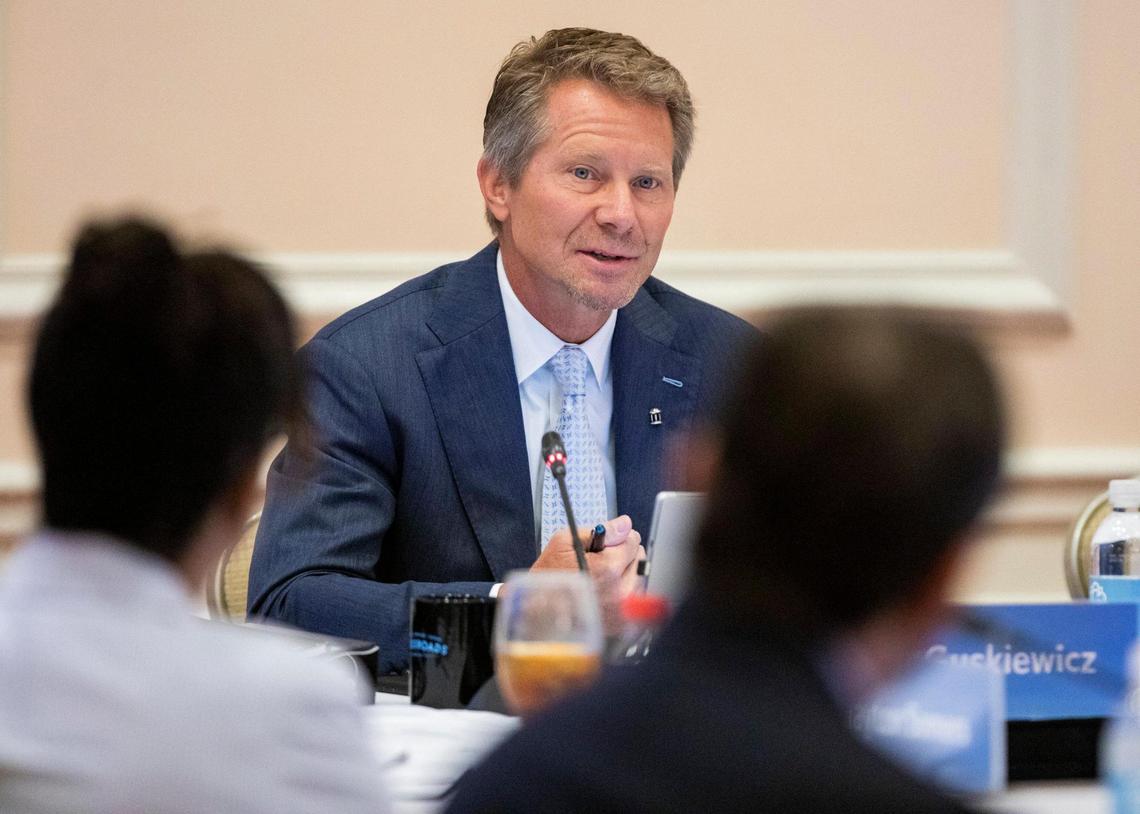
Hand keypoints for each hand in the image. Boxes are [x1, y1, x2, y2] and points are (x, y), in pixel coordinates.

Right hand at [532, 516, 644, 632]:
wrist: (537, 613)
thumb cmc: (548, 577)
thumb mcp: (565, 542)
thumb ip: (600, 530)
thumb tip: (625, 524)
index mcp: (608, 568)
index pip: (632, 540)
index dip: (616, 538)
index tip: (604, 544)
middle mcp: (620, 591)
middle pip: (638, 558)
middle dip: (622, 555)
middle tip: (599, 561)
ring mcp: (622, 610)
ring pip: (639, 578)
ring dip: (624, 573)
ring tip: (600, 577)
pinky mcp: (621, 622)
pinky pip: (634, 598)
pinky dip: (623, 591)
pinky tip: (605, 591)